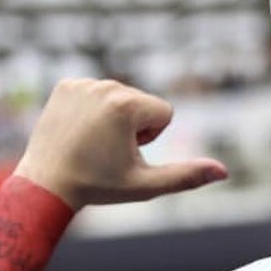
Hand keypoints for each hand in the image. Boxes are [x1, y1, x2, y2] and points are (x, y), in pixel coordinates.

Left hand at [14, 78, 228, 209]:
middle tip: (106, 149)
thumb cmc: (98, 186)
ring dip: (114, 118)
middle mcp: (105, 86)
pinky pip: (97, 93)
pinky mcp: (66, 85)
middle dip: (134, 126)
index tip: (126, 152)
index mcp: (126, 106)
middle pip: (144, 103)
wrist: (46, 184)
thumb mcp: (146, 185)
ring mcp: (82, 84)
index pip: (165, 113)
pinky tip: (79, 129)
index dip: (152, 137)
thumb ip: (186, 176)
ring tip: (92, 140)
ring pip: (121, 97)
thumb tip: (224, 172)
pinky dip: (93, 110)